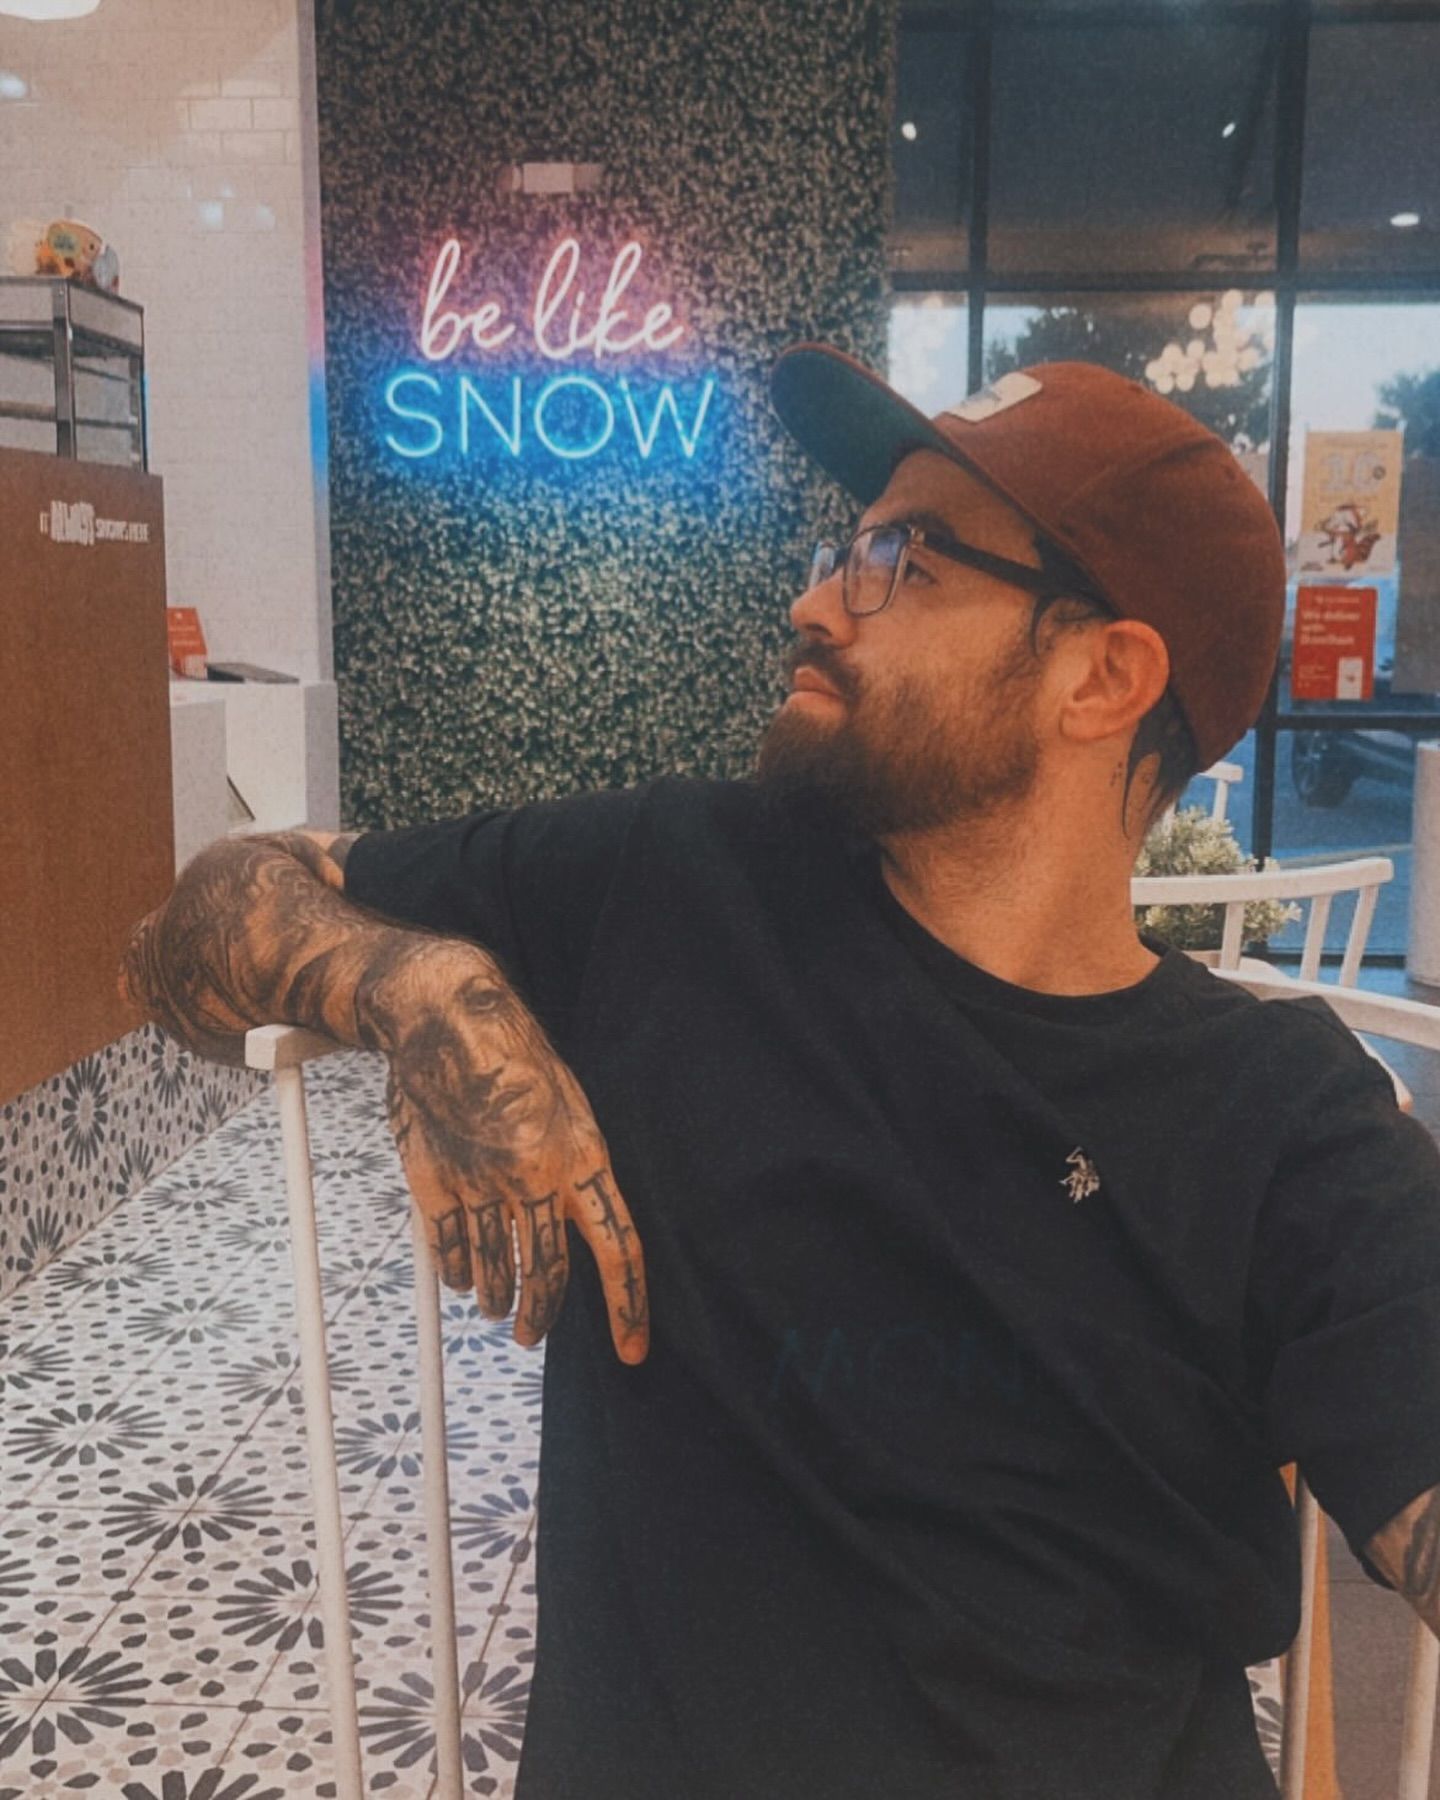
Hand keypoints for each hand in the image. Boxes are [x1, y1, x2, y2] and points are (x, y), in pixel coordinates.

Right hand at [366, 946, 648, 1364]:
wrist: (447, 1019)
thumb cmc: (514, 1058)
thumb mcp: (569, 1107)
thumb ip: (575, 1168)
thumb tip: (577, 1224)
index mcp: (582, 1157)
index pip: (618, 1248)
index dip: (627, 1306)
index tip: (630, 1350)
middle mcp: (536, 1178)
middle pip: (547, 1275)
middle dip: (540, 1317)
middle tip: (530, 1334)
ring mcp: (482, 1183)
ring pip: (494, 1272)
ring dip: (497, 1300)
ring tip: (499, 1309)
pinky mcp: (435, 1182)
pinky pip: (449, 1250)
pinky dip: (457, 1273)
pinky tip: (464, 1278)